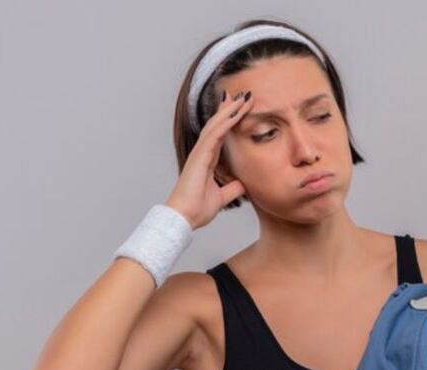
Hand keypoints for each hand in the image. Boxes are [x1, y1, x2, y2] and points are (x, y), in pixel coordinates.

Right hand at [164, 90, 253, 229]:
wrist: (184, 217)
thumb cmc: (196, 209)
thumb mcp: (221, 197)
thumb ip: (231, 189)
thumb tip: (243, 184)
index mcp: (206, 161)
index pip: (220, 135)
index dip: (230, 121)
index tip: (240, 109)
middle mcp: (202, 153)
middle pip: (217, 125)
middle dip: (230, 109)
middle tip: (243, 95)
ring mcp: (199, 153)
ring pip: (216, 125)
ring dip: (230, 110)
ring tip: (243, 98)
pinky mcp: (199, 157)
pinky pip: (214, 135)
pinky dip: (226, 122)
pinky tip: (236, 113)